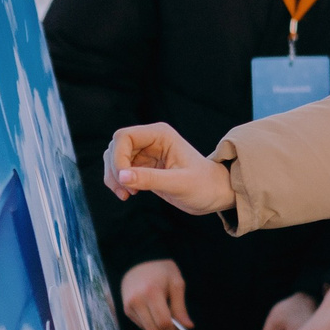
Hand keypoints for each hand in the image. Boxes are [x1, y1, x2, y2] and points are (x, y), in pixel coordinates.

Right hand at [104, 122, 234, 214]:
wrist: (215, 194)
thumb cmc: (204, 186)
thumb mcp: (179, 184)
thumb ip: (150, 179)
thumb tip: (122, 176)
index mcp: (160, 134)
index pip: (124, 137)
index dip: (118, 157)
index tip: (124, 179)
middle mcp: (151, 139)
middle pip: (115, 147)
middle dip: (114, 170)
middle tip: (127, 192)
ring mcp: (146, 152)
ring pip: (114, 158)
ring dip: (114, 177)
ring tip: (128, 195)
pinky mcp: (143, 166)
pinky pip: (120, 170)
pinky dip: (118, 182)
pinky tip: (129, 194)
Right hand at [120, 259, 192, 329]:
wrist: (138, 260)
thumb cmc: (161, 270)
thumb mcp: (176, 283)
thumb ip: (181, 307)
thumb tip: (188, 327)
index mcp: (151, 293)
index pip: (164, 323)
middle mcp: (137, 302)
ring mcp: (129, 307)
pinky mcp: (127, 310)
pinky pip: (142, 326)